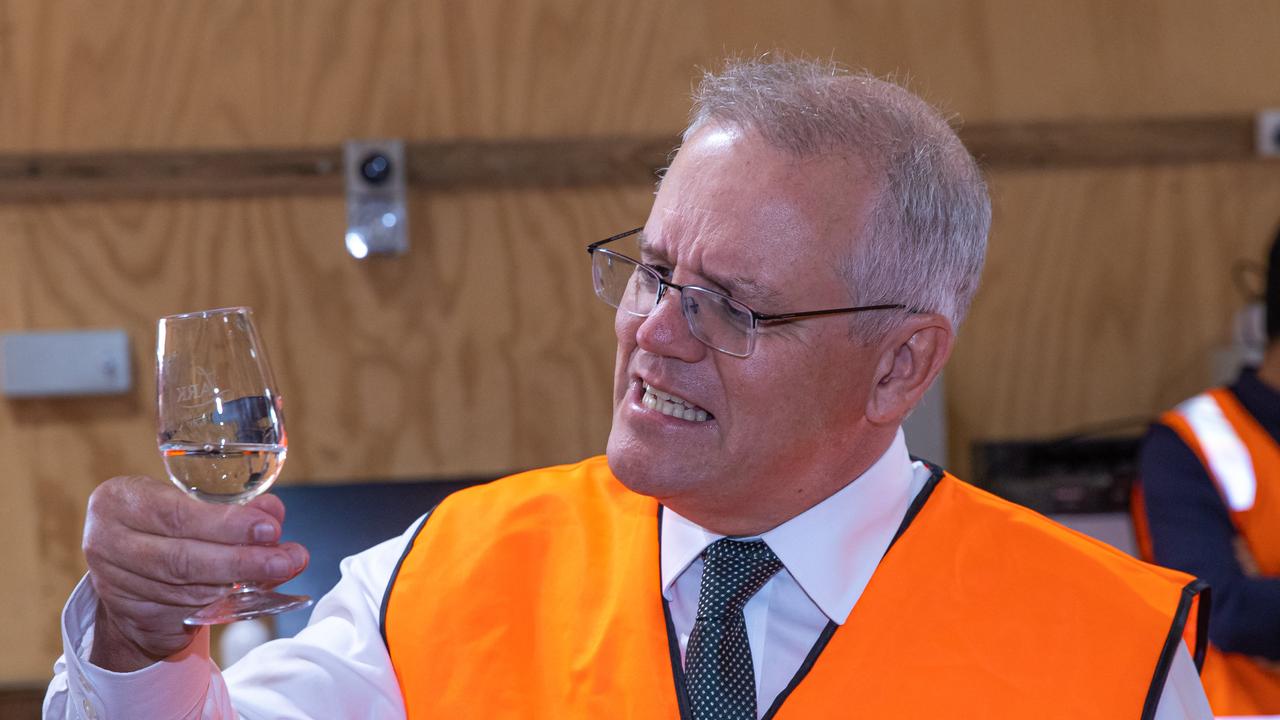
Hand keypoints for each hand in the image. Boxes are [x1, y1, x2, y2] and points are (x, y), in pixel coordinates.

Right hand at [82, 475, 308, 671]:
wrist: (130, 573)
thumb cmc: (167, 527)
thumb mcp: (194, 505)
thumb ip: (234, 508)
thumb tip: (274, 513)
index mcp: (118, 500)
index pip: (177, 514)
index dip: (228, 524)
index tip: (270, 529)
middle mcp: (107, 542)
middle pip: (183, 557)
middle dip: (241, 560)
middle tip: (284, 559)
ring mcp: (115, 584)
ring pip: (187, 588)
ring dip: (240, 584)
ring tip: (280, 572)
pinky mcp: (131, 616)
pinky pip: (186, 611)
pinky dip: (223, 602)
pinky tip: (252, 593)